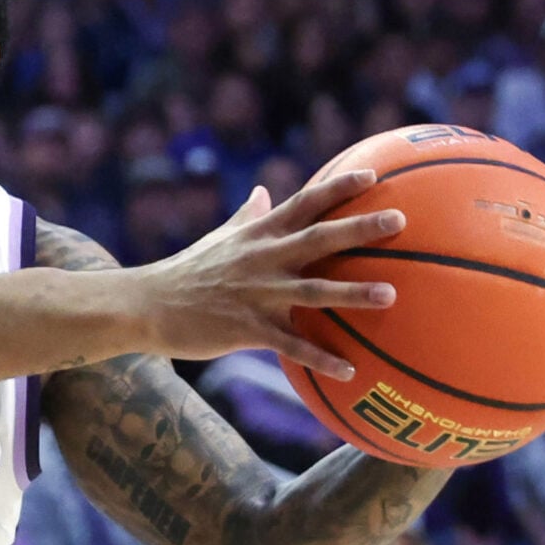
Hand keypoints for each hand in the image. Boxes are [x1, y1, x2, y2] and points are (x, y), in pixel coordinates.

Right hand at [132, 170, 404, 375]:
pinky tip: (348, 371)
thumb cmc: (185, 271)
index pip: (303, 204)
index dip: (338, 188)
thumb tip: (263, 191)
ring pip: (312, 290)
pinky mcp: (245, 329)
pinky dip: (319, 358)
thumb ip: (247, 217)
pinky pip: (289, 346)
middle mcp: (261, 259)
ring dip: (352, 292)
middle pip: (317, 239)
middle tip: (400, 220)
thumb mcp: (218, 238)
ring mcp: (255, 294)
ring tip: (391, 294)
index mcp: (257, 236)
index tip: (373, 173)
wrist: (145, 305)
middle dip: (359, 228)